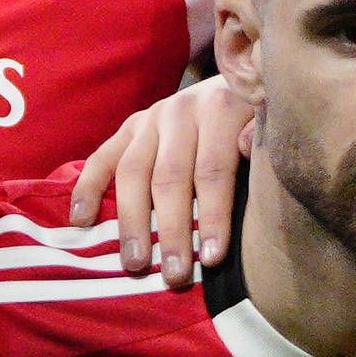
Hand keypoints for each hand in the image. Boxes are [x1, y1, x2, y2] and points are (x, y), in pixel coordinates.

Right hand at [90, 71, 254, 272]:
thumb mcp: (274, 124)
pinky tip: (80, 221)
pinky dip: (87, 188)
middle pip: (170, 178)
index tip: (211, 259)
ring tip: (134, 264)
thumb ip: (263, 137)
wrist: (241, 81)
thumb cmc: (262, 124)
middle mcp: (181, 110)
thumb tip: (245, 146)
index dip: (211, 217)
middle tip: (174, 275)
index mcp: (221, 109)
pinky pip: (101, 158)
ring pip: (133, 173)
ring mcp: (151, 118)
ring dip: (132, 222)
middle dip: (171, 231)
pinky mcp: (130, 126)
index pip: (212, 171)